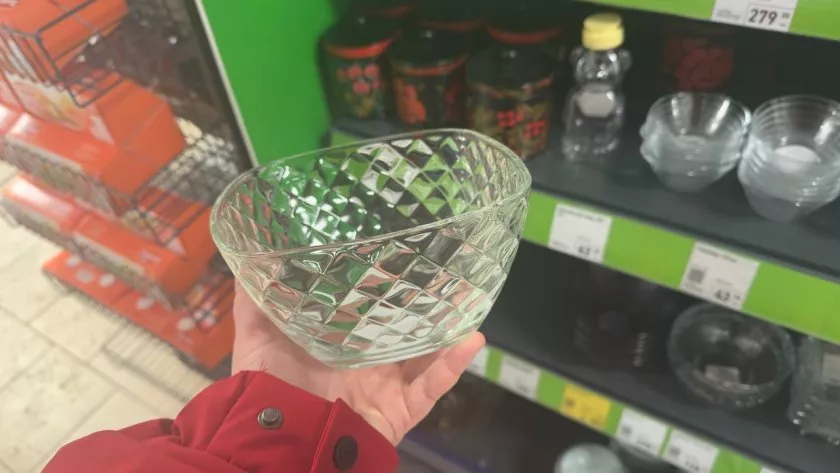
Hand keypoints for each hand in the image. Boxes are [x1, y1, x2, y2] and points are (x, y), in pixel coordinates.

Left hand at [231, 284, 484, 444]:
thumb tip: (249, 259)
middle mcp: (368, 358)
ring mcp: (387, 383)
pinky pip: (433, 386)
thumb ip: (257, 302)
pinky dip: (453, 365)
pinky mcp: (401, 408)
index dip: (383, 280)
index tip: (397, 248)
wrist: (278, 438)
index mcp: (340, 340)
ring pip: (427, 351)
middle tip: (443, 267)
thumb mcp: (258, 337)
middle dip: (424, 300)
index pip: (368, 305)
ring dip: (448, 327)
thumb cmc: (268, 386)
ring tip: (468, 297)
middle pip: (404, 325)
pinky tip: (471, 338)